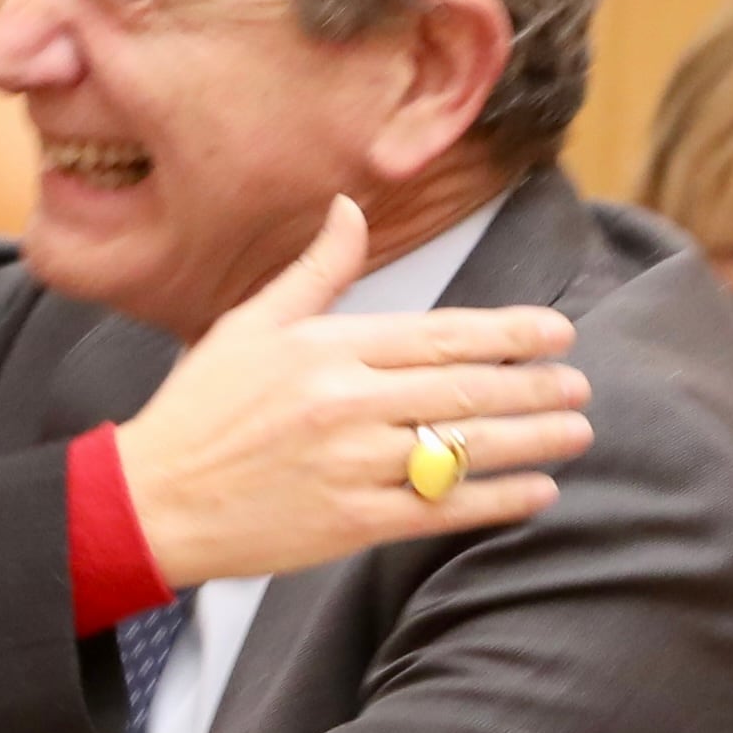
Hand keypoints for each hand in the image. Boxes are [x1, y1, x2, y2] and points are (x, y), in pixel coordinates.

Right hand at [112, 198, 587, 584]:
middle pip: (465, 389)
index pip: (441, 334)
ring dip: (531, 440)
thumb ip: (315, 272)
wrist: (151, 500)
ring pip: (463, 448)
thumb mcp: (249, 326)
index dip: (508, 332)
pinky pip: (440, 510)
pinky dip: (495, 500)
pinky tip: (536, 492)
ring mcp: (353, 465)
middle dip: (535, 386)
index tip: (557, 331)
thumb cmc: (198, 411)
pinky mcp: (351, 523)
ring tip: (577, 432)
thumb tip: (351, 209)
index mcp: (330, 350)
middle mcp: (348, 403)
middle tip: (581, 385)